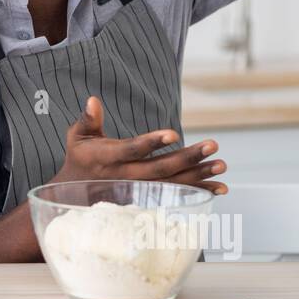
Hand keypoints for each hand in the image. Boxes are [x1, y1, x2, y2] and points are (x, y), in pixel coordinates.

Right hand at [53, 97, 227, 193]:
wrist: (76, 194)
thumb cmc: (80, 158)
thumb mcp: (77, 137)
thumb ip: (88, 120)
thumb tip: (93, 100)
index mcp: (108, 159)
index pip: (132, 150)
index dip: (152, 143)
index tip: (173, 134)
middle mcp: (125, 177)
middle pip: (160, 169)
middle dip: (188, 157)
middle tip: (213, 145)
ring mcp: (138, 191)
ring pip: (172, 184)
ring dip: (199, 176)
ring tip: (222, 165)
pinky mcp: (148, 198)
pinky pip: (176, 196)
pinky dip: (198, 192)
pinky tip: (219, 187)